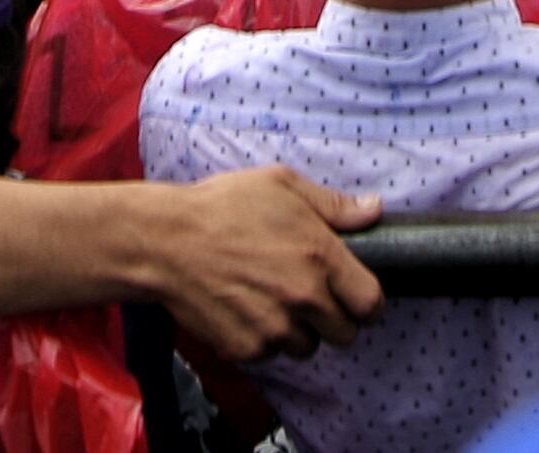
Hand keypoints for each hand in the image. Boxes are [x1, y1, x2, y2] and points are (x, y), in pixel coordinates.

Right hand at [131, 167, 383, 361]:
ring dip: (296, 330)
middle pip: (344, 334)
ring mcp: (275, 328)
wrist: (164, 242)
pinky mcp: (247, 349)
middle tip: (308, 296)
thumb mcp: (281, 185)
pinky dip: (263, 338)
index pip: (371, 304)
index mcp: (320, 257)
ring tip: (270, 298)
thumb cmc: (222, 207)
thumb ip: (334, 205)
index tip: (354, 297)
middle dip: (332, 319)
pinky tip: (244, 307)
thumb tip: (374, 211)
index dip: (366, 303)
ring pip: (307, 347)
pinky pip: (270, 353)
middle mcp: (303, 298)